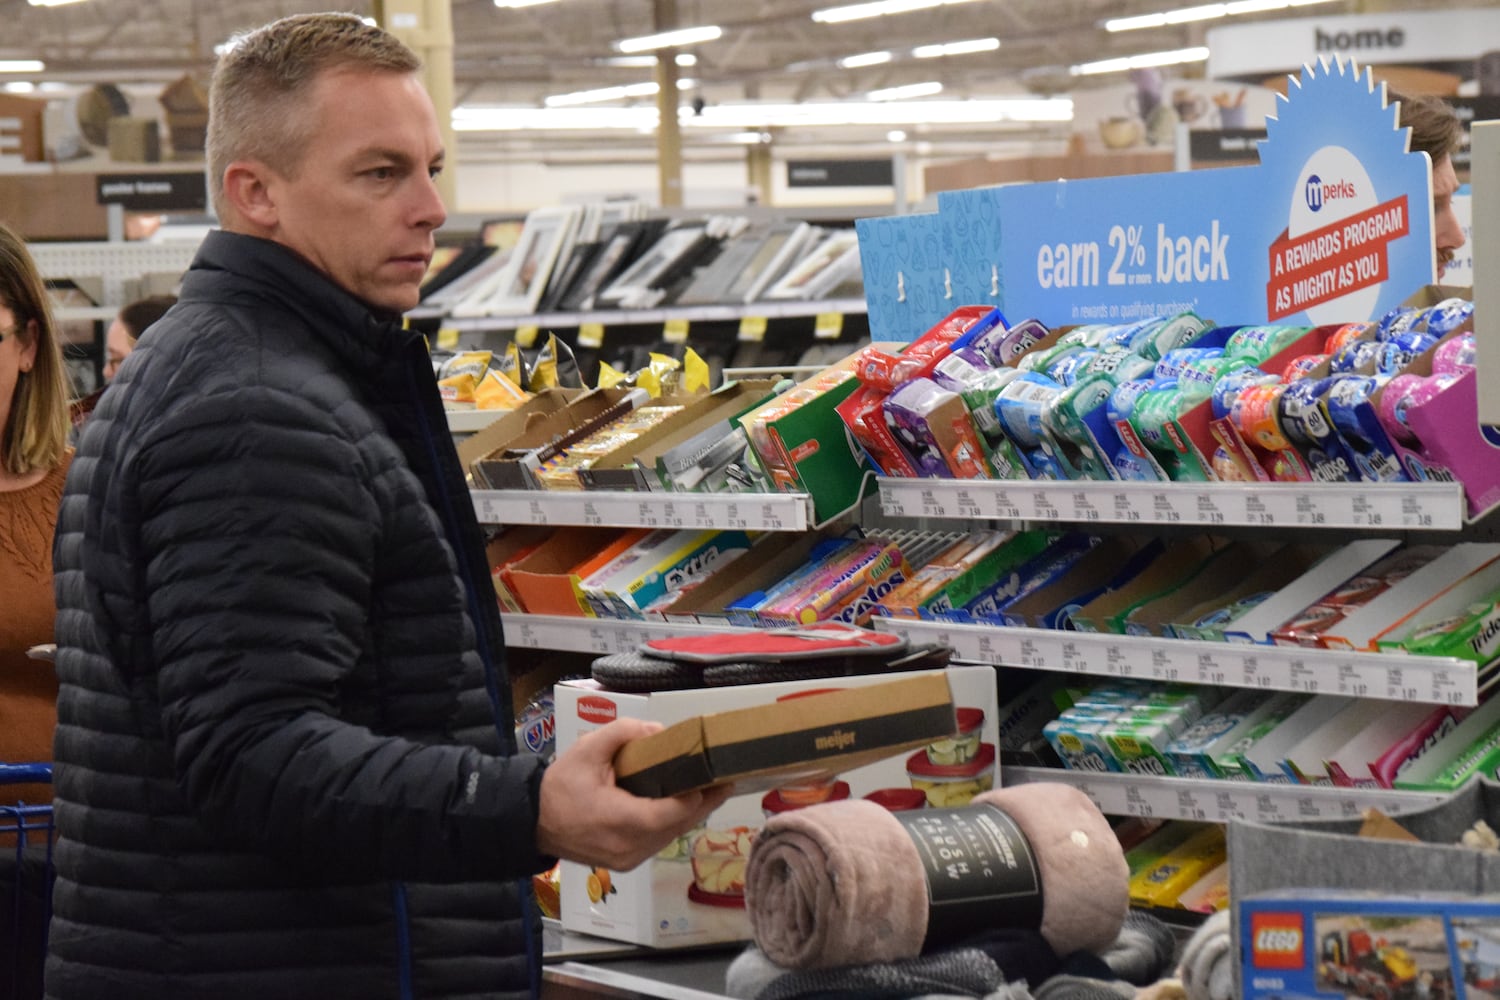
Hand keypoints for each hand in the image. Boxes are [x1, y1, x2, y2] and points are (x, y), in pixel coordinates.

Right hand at [537, 718, 731, 870]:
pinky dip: (674, 823)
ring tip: (711, 788)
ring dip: (691, 813)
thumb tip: (659, 732)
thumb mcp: (587, 749)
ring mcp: (629, 860)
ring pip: (672, 836)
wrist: (534, 821)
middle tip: (726, 779)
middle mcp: (630, 847)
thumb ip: (623, 733)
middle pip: (679, 826)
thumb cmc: (560, 785)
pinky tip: (685, 804)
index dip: (696, 795)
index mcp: (620, 821)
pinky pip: (660, 841)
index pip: (671, 813)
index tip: (715, 775)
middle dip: (703, 802)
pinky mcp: (627, 863)